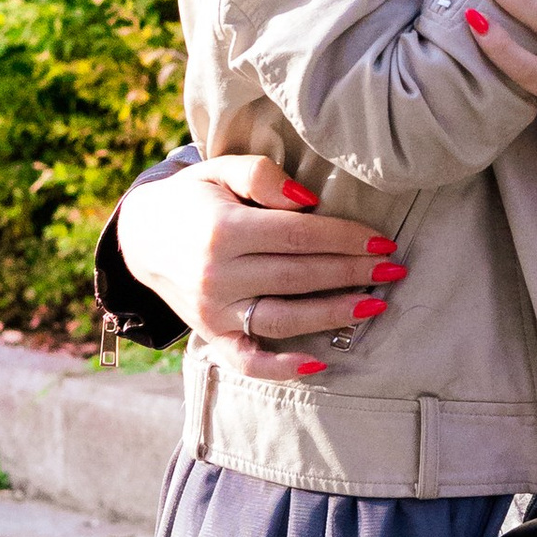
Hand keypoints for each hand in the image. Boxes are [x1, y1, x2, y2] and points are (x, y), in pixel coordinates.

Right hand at [115, 152, 401, 381]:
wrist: (142, 236)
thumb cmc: (195, 197)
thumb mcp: (221, 168)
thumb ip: (262, 176)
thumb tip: (308, 201)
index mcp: (223, 229)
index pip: (298, 236)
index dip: (345, 238)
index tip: (383, 240)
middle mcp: (217, 275)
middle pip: (299, 276)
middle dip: (352, 273)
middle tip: (394, 270)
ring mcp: (213, 311)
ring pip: (284, 318)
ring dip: (334, 314)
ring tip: (375, 305)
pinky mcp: (210, 336)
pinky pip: (247, 360)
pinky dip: (281, 368)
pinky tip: (319, 365)